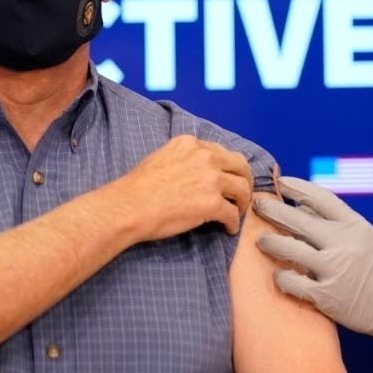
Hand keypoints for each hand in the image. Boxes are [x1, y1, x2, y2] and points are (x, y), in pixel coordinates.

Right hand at [112, 135, 252, 239]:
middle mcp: (205, 157)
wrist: (128, 207)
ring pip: (242, 189)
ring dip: (243, 202)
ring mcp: (211, 179)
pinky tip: (228, 228)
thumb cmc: (138, 187)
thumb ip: (184, 158)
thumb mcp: (162, 157)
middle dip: (244, 180)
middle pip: (240, 166)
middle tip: (241, 195)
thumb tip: (196, 170)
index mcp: (191, 144)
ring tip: (237, 212)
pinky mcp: (212, 203)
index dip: (229, 168)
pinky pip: (233, 213)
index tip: (228, 178)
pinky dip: (234, 223)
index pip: (222, 152)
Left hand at [253, 177, 372, 346]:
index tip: (281, 183)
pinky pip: (292, 282)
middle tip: (257, 205)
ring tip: (260, 241)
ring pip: (288, 249)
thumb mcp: (368, 237)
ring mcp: (333, 269)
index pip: (319, 197)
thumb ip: (338, 223)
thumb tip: (304, 207)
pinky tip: (278, 276)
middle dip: (272, 210)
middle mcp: (342, 243)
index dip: (297, 187)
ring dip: (269, 243)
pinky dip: (281, 278)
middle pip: (296, 219)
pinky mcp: (325, 296)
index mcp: (355, 225)